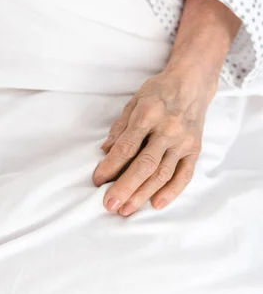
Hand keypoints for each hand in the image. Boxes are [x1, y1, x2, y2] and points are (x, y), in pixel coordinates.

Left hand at [93, 70, 212, 215]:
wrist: (193, 83)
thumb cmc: (158, 92)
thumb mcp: (134, 102)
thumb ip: (120, 128)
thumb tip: (105, 152)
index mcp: (148, 115)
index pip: (127, 147)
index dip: (111, 166)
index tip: (97, 181)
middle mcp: (168, 130)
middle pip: (145, 165)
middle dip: (125, 187)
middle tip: (109, 205)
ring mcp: (184, 142)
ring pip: (163, 174)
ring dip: (143, 194)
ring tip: (126, 210)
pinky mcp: (195, 150)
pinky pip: (184, 175)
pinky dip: (171, 192)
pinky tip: (156, 204)